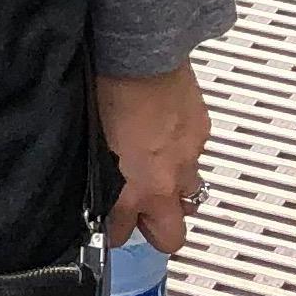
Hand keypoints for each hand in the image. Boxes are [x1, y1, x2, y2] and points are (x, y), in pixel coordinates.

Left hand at [95, 62, 211, 253]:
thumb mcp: (93, 142)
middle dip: (158, 231)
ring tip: (158, 175)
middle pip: (172, 237)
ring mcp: (187, 160)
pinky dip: (182, 155)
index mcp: (130, 189)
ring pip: (191, 198)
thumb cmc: (111, 92)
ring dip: (175, 193)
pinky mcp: (201, 135)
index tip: (110, 227)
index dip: (114, 233)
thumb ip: (100, 172)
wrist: (142, 58)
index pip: (122, 234)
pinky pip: (195, 157)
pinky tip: (166, 137)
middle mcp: (164, 183)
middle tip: (144, 217)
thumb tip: (96, 181)